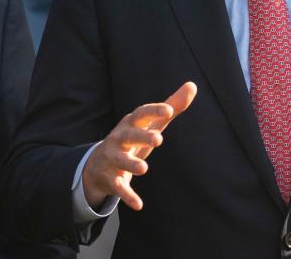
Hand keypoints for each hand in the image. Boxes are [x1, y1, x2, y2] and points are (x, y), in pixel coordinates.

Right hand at [82, 82, 196, 211]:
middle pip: (128, 135)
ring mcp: (112, 159)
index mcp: (130, 123)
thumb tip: (192, 85)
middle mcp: (119, 138)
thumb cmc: (132, 138)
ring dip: (131, 164)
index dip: (154, 111)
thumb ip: (171, 105)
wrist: (98, 164)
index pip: (141, 113)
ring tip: (144, 169)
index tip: (168, 110)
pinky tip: (138, 204)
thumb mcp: (150, 123)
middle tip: (159, 139)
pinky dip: (127, 196)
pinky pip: (118, 187)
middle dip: (141, 136)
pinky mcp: (111, 179)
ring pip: (120, 161)